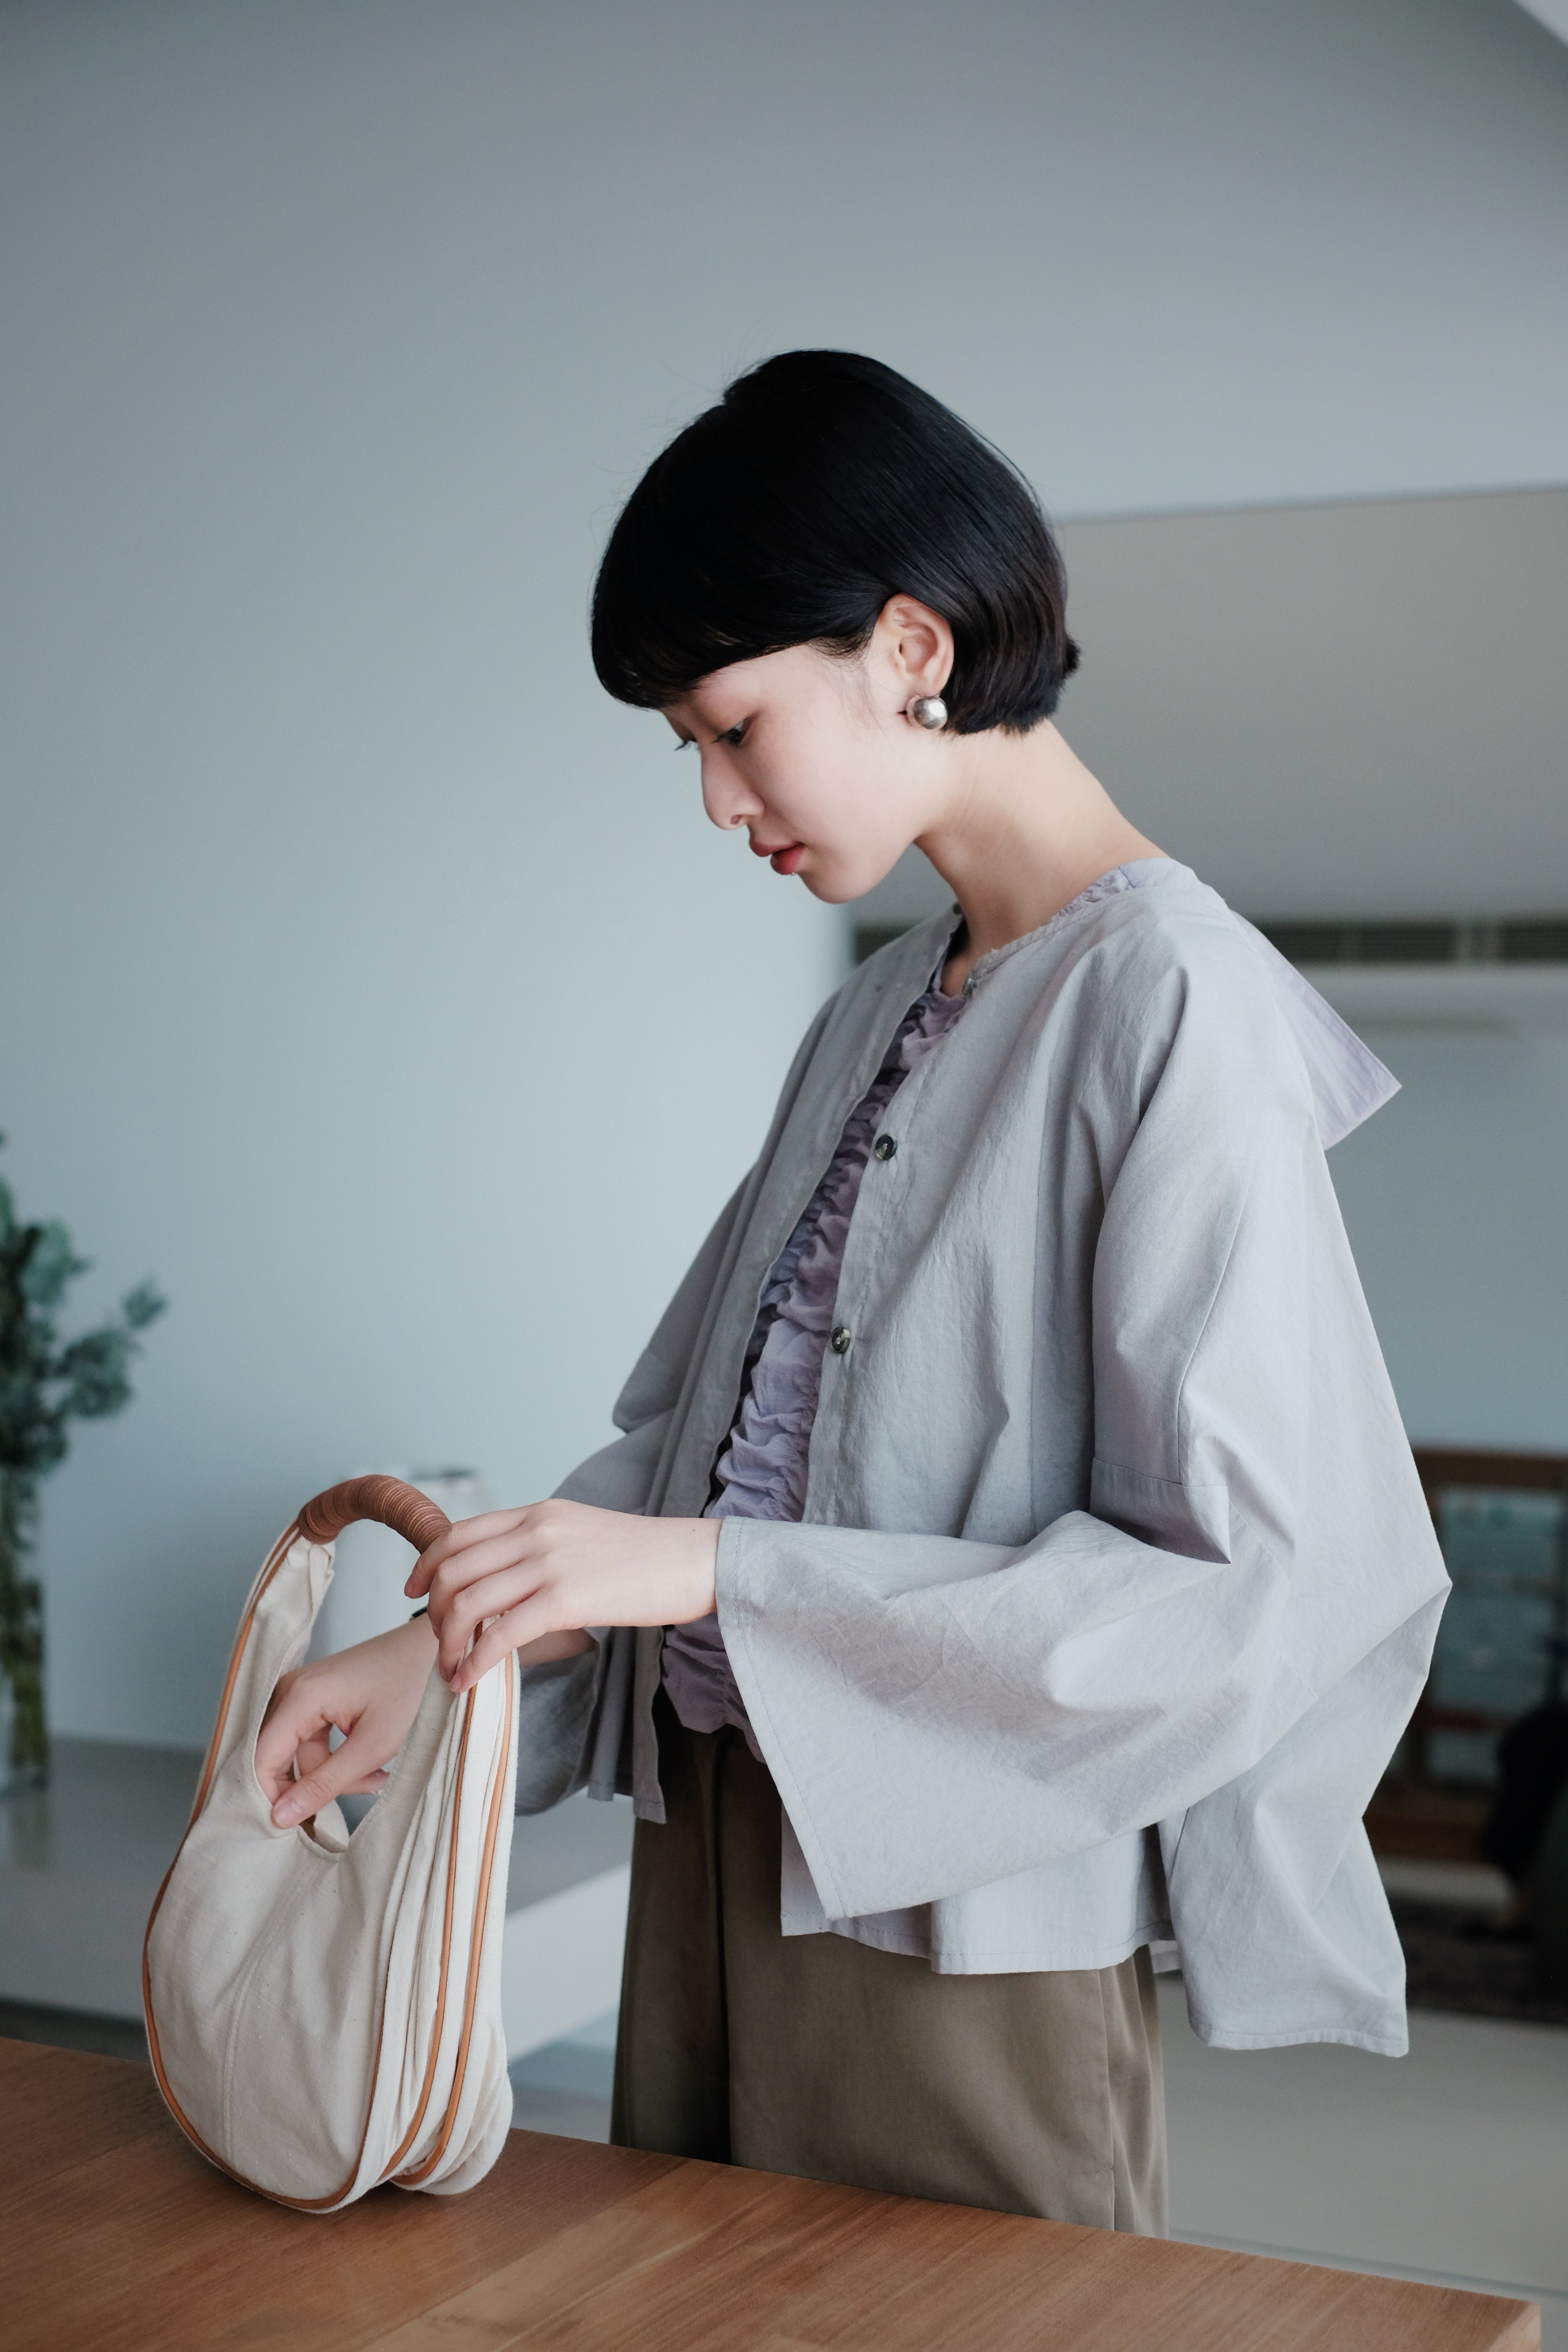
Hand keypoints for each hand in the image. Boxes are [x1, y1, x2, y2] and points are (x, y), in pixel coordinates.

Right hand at [257, 1618, 435, 1828]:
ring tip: (378, 1775)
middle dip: (319, 1784)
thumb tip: (280, 1816)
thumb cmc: (409, 1689)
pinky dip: (339, 1758)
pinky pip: (312, 1742)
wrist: (428, 1652)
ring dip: (337, 1773)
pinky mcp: (313, 1699)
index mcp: (300, 1696)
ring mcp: (300, 1692)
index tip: (302, 1823)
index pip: (261, 1759)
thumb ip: (324, 1783)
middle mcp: (290, 1690)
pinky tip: (371, 1763)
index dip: (273, 1796)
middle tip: (365, 1787)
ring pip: (302, 1755)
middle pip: (282, 1759)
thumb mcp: (372, 1746)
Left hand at [406, 1500, 719, 1693]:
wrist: (696, 1559)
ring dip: (448, 1644)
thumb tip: (504, 1578)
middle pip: (452, 1569)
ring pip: (467, 1602)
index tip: (413, 1592)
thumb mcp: (580, 1533)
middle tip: (440, 1642)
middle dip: (433, 1611)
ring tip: (452, 1668)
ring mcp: (550, 1562)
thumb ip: (539, 1545)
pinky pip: (500, 1633)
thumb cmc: (646, 1556)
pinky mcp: (567, 1598)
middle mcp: (536, 1531)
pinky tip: (471, 1680)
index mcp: (537, 1513)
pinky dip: (475, 1661)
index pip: (458, 1533)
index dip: (425, 1565)